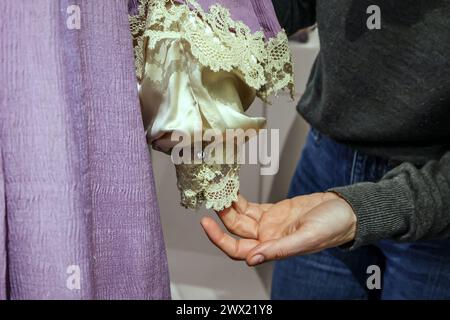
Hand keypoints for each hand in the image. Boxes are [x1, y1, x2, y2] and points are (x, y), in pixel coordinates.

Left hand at [200, 192, 356, 265]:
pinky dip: (240, 199)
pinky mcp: (274, 211)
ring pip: (241, 218)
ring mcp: (270, 224)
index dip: (220, 239)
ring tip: (219, 189)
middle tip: (212, 197)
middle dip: (221, 216)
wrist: (345, 211)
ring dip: (229, 205)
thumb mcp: (306, 238)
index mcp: (273, 249)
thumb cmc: (332, 227)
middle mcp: (267, 238)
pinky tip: (232, 189)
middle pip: (235, 231)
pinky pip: (251, 207)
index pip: (238, 249)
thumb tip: (252, 259)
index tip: (207, 223)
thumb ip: (279, 249)